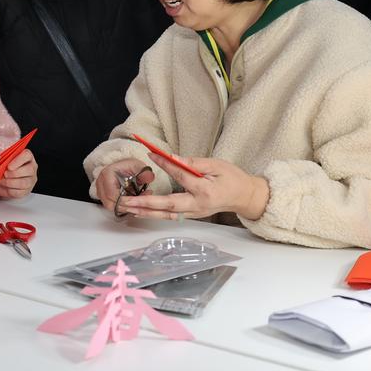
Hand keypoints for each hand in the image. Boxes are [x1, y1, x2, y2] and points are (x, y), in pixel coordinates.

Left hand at [0, 148, 37, 198]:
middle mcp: (32, 167)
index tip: (9, 166)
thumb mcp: (0, 159)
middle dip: (14, 173)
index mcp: (27, 156)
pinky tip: (4, 187)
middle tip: (4, 174)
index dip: (18, 161)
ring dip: (10, 182)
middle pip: (29, 170)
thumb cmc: (2, 166)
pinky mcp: (26, 190)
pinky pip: (20, 192)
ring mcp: (31, 179)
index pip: (27, 155)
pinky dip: (9, 191)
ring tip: (1, 181)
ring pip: (24, 182)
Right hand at [95, 158, 155, 212]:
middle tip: (140, 204)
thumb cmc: (129, 167)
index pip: (112, 194)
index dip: (125, 201)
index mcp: (107, 174)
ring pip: (111, 206)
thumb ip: (145, 173)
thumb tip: (150, 177)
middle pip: (110, 203)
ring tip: (138, 203)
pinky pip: (112, 206)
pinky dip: (123, 207)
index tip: (138, 202)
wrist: (124, 167)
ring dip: (125, 207)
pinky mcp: (103, 196)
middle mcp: (101, 182)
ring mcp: (100, 190)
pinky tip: (132, 204)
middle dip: (126, 206)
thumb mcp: (139, 167)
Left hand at [116, 152, 269, 220]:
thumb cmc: (232, 178)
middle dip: (145, 203)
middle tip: (127, 200)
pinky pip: (169, 216)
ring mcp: (194, 213)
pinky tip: (140, 210)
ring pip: (166, 215)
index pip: (181, 175)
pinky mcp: (191, 215)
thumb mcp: (216, 165)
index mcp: (205, 190)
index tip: (150, 154)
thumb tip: (172, 157)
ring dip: (145, 212)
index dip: (165, 164)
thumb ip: (194, 163)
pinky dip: (154, 214)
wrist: (243, 196)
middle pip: (168, 205)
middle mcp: (198, 205)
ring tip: (127, 207)